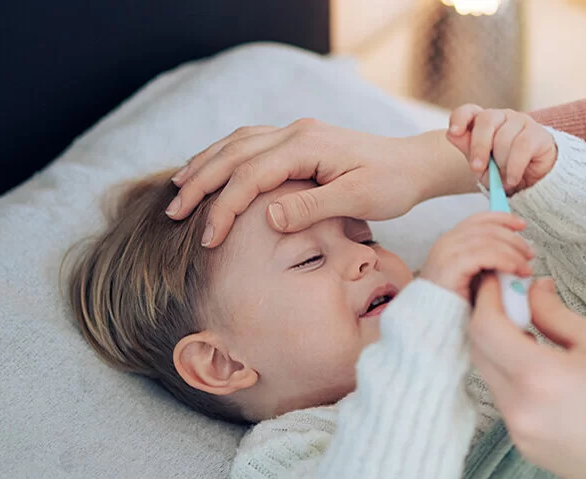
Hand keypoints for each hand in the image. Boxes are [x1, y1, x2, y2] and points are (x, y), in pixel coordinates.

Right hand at [168, 119, 472, 246]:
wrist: (413, 165)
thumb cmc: (391, 185)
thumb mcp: (357, 201)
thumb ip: (312, 207)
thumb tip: (268, 216)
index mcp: (307, 146)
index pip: (250, 176)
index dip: (224, 208)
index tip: (207, 240)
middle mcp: (296, 133)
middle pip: (232, 154)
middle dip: (200, 184)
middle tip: (172, 214)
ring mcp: (296, 133)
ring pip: (236, 143)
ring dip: (205, 165)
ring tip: (178, 189)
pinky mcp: (299, 140)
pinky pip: (250, 143)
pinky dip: (224, 157)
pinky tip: (211, 171)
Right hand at [419, 212, 533, 300]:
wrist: (433, 323)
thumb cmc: (453, 305)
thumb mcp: (474, 278)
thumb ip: (488, 262)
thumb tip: (517, 256)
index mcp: (451, 242)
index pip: (479, 220)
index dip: (503, 219)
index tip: (521, 225)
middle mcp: (447, 242)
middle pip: (487, 228)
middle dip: (513, 239)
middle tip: (529, 254)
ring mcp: (448, 252)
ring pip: (490, 239)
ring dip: (514, 252)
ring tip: (525, 267)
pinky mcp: (453, 265)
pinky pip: (487, 255)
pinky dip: (506, 260)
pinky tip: (515, 270)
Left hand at [447, 105, 557, 192]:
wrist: (534, 184)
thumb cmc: (503, 171)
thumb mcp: (482, 166)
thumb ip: (468, 149)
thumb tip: (451, 134)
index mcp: (484, 122)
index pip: (469, 111)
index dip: (460, 118)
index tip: (454, 132)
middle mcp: (502, 116)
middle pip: (486, 121)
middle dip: (479, 147)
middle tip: (477, 168)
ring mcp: (521, 121)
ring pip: (504, 137)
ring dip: (501, 162)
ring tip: (503, 177)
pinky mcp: (538, 133)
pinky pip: (522, 146)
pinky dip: (514, 167)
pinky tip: (512, 178)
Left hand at [468, 276, 585, 478]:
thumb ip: (554, 313)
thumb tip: (533, 291)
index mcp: (538, 376)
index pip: (486, 327)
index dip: (486, 298)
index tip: (497, 281)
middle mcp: (519, 408)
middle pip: (479, 351)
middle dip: (489, 320)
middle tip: (511, 300)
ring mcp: (518, 431)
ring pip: (490, 377)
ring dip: (500, 349)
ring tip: (531, 334)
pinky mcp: (523, 444)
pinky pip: (504, 401)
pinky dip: (512, 376)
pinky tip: (540, 368)